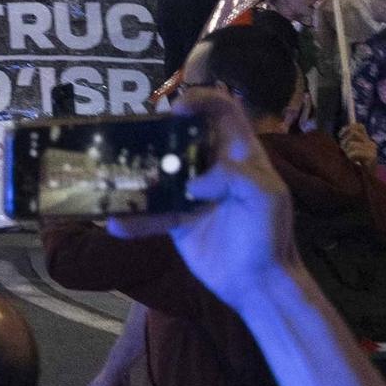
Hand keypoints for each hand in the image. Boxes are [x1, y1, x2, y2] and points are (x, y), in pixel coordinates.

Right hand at [108, 90, 294, 312]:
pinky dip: (133, 219)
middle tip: (136, 137)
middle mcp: (214, 168)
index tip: (176, 110)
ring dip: (138, 170)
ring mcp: (193, 194)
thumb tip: (193, 183)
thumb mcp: (267, 197)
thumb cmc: (269, 235)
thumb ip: (236, 176)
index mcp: (240, 155)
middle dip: (159, 131)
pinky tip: (116, 223)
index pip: (224, 112)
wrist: (258, 284)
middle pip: (183, 135)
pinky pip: (150, 212)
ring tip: (116, 171)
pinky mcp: (177, 220)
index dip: (202, 100)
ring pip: (161, 171)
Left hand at [338, 122, 376, 167]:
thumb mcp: (348, 151)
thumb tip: (342, 133)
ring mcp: (372, 149)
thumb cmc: (353, 166)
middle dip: (344, 142)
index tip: (340, 136)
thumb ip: (347, 141)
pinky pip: (354, 152)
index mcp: (366, 140)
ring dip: (347, 152)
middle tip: (345, 152)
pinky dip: (350, 157)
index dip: (347, 129)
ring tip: (350, 160)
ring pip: (352, 143)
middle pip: (353, 132)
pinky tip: (354, 163)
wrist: (363, 182)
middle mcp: (371, 143)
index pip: (359, 126)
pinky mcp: (372, 156)